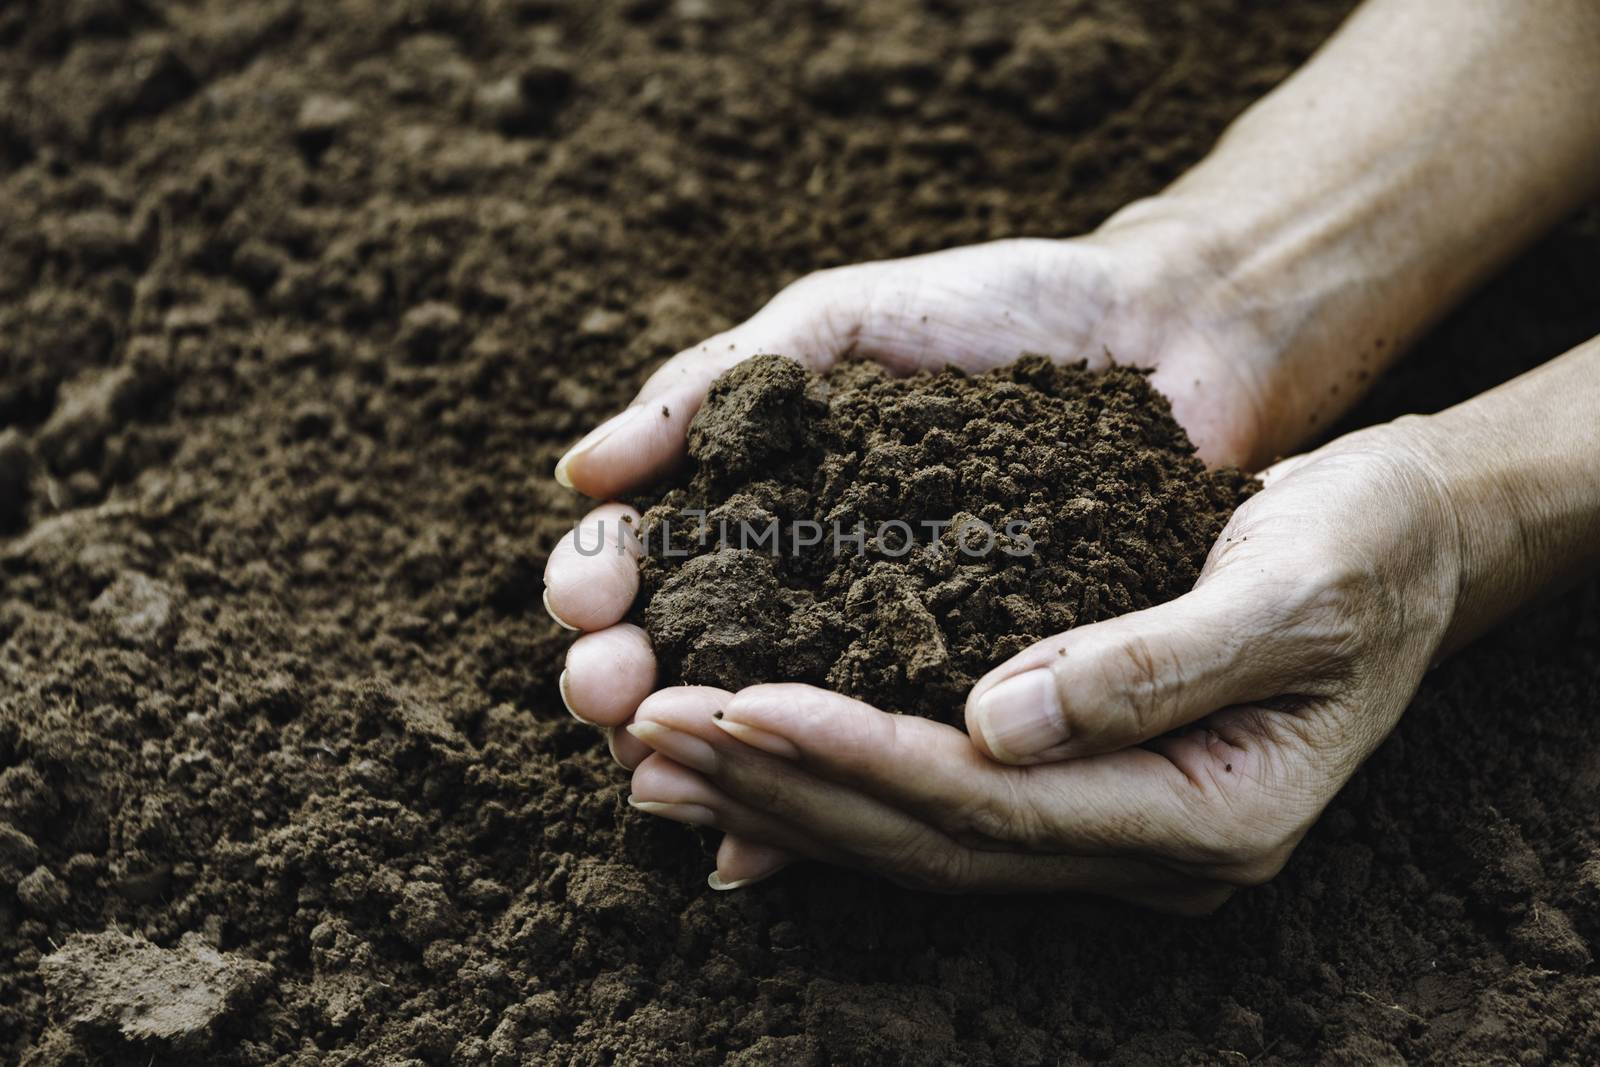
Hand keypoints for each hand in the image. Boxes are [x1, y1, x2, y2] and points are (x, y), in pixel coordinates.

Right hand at [546, 223, 1293, 774]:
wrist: (1159, 335)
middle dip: (623, 677)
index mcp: (754, 493)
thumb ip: (717, 383)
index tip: (587, 601)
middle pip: (679, 651)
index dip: (597, 581)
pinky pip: (875, 759)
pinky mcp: (960, 689)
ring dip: (696, 755)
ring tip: (656, 774)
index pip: (640, 553)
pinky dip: (812, 807)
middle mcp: (800, 580)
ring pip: (761, 721)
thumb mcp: (840, 321)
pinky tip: (755, 851)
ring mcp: (876, 641)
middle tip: (608, 695)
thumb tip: (581, 472)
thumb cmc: (994, 307)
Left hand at [620, 418, 1464, 907]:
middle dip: (780, 786)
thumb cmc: (1365, 546)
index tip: (734, 702)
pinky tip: (745, 761)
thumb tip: (993, 722)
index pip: (989, 802)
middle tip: (644, 734)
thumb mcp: (1291, 586)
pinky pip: (932, 804)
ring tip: (656, 755)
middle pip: (928, 835)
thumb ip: (1151, 664)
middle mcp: (1148, 845)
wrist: (1405, 542)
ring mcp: (1111, 828)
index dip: (853, 755)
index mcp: (1206, 812)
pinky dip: (831, 782)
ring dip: (780, 795)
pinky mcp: (1075, 785)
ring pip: (915, 832)